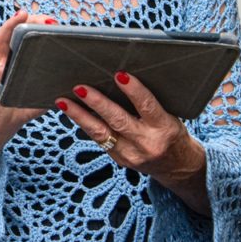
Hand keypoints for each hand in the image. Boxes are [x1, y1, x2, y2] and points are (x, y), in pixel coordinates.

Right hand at [0, 10, 48, 138]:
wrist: (2, 124)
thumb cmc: (22, 105)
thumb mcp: (41, 94)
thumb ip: (56, 88)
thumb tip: (80, 85)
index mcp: (22, 58)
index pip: (30, 36)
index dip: (40, 25)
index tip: (54, 21)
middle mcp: (10, 57)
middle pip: (17, 31)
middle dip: (29, 20)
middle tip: (42, 17)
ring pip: (3, 40)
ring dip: (11, 25)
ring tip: (21, 15)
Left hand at [55, 71, 209, 214]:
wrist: (177, 166)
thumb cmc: (172, 132)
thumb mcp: (170, 116)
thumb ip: (149, 103)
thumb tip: (120, 78)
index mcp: (164, 128)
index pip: (147, 106)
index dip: (134, 91)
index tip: (119, 75)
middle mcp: (146, 143)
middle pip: (118, 121)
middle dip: (97, 103)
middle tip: (79, 88)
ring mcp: (130, 155)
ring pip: (100, 133)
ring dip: (79, 115)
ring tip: (63, 101)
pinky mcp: (119, 160)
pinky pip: (98, 139)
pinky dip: (84, 124)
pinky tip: (72, 112)